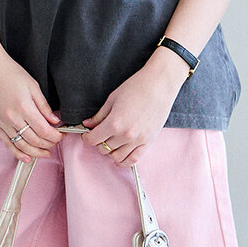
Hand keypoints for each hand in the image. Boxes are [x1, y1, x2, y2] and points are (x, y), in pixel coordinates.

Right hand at [0, 48, 62, 161]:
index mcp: (24, 107)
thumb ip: (44, 106)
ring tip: (45, 153)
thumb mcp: (33, 86)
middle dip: (48, 144)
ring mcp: (3, 123)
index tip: (61, 135)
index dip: (55, 136)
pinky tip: (27, 158)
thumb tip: (55, 121)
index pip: (44, 130)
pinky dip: (18, 153)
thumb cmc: (11, 73)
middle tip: (56, 141)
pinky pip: (8, 143)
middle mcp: (12, 118)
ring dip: (36, 152)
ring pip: (22, 145)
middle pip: (35, 140)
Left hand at [80, 48, 190, 165]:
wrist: (160, 85)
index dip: (87, 137)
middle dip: (98, 143)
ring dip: (110, 152)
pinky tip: (119, 158)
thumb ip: (99, 115)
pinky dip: (124, 161)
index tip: (87, 134)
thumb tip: (87, 125)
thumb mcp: (112, 99)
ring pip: (117, 157)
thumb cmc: (136, 87)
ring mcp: (138, 140)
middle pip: (104, 148)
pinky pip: (134, 159)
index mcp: (114, 123)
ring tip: (110, 144)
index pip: (93, 139)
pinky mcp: (148, 142)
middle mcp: (125, 135)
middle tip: (99, 135)